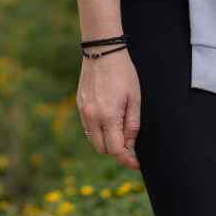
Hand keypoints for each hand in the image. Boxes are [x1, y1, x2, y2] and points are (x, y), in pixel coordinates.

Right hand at [77, 52, 141, 170]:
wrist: (102, 52)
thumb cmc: (123, 74)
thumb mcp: (134, 99)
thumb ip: (132, 125)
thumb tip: (130, 145)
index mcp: (108, 116)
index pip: (115, 150)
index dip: (127, 160)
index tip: (136, 163)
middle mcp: (92, 117)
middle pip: (103, 149)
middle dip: (117, 151)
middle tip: (130, 145)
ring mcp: (83, 112)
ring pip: (93, 140)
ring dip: (106, 141)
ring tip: (120, 131)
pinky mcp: (79, 105)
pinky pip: (87, 128)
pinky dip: (98, 131)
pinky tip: (109, 120)